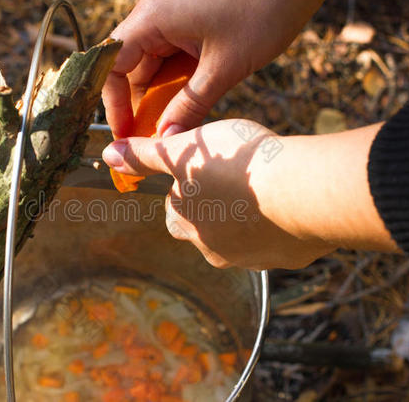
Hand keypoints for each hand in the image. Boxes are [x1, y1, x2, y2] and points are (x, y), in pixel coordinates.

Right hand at [102, 0, 324, 137]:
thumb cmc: (264, 12)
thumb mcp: (224, 67)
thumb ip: (190, 106)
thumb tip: (166, 140)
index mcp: (154, 17)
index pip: (113, 63)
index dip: (114, 101)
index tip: (124, 132)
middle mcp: (156, 13)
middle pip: (131, 66)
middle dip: (139, 104)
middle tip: (150, 138)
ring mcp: (173, 15)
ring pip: (153, 63)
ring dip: (160, 95)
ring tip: (170, 127)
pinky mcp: (190, 19)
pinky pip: (172, 55)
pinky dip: (176, 81)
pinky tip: (185, 105)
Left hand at [102, 120, 398, 269]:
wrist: (300, 192)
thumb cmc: (238, 165)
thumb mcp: (185, 149)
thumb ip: (146, 155)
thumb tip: (109, 155)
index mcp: (184, 221)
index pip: (175, 207)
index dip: (190, 186)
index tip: (210, 169)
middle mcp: (210, 248)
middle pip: (205, 227)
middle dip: (216, 207)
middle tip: (237, 179)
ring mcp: (248, 259)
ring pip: (241, 237)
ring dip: (247, 218)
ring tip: (265, 189)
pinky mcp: (282, 260)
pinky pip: (274, 242)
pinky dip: (277, 225)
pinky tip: (289, 203)